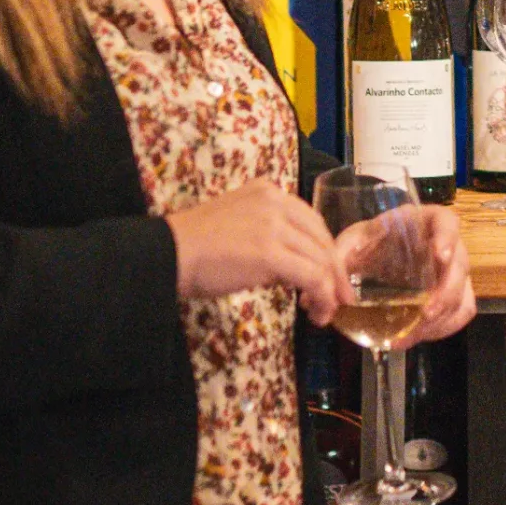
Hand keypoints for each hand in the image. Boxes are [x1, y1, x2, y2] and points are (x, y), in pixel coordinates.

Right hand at [165, 182, 351, 327]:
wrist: (165, 255)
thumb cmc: (193, 249)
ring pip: (321, 260)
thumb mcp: (238, 226)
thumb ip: (269, 235)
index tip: (332, 276)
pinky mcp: (270, 253)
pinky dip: (321, 297)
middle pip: (322, 240)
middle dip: (335, 273)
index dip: (326, 252)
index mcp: (268, 192)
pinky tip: (315, 312)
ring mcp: (274, 226)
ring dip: (328, 291)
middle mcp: (276, 202)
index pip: (312, 222)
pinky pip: (312, 277)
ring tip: (323, 312)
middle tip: (340, 299)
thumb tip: (296, 268)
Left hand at [332, 203, 478, 346]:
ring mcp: (453, 271)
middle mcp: (446, 244)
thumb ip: (338, 261)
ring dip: (443, 316)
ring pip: (463, 293)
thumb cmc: (368, 242)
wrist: (374, 254)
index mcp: (424, 222)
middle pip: (461, 264)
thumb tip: (325, 300)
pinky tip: (419, 335)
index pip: (447, 221)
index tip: (439, 255)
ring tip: (413, 334)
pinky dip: (446, 327)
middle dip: (446, 292)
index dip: (448, 237)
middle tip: (426, 313)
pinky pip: (462, 311)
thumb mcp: (351, 242)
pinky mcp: (454, 293)